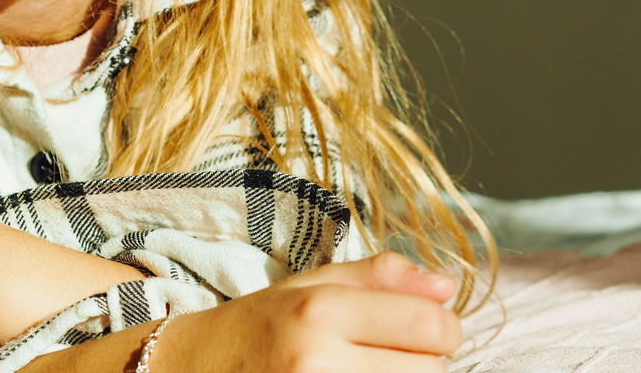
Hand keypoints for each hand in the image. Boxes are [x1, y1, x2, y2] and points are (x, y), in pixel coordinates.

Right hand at [157, 252, 461, 372]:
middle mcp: (319, 359)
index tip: (427, 325)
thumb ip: (380, 278)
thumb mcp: (310, 284)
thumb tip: (448, 285)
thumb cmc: (259, 325)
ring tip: (370, 368)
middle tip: (389, 352)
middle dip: (425, 359)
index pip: (431, 324)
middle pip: (431, 369)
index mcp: (320, 309)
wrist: (192, 371)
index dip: (443, 325)